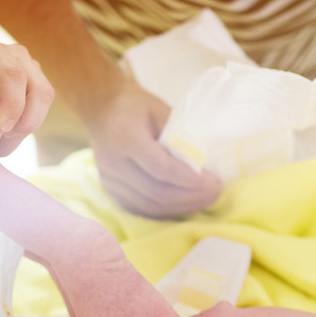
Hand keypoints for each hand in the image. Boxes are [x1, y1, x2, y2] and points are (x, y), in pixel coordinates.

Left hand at [0, 39, 54, 157]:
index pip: (14, 75)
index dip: (13, 104)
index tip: (3, 128)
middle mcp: (16, 55)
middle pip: (39, 89)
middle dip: (27, 120)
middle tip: (4, 138)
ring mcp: (29, 65)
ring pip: (45, 97)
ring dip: (29, 123)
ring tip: (5, 141)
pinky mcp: (35, 78)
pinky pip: (42, 103)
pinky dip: (29, 121)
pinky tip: (10, 133)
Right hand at [85, 79, 222, 217]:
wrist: (100, 109)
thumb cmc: (134, 106)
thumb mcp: (160, 110)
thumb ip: (179, 136)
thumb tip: (205, 163)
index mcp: (125, 136)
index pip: (161, 168)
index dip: (190, 180)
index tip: (214, 181)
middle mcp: (113, 161)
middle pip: (157, 192)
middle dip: (192, 196)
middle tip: (216, 191)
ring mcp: (109, 179)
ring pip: (150, 205)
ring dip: (182, 207)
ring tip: (206, 199)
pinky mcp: (110, 190)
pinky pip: (142, 209)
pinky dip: (167, 210)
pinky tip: (185, 204)